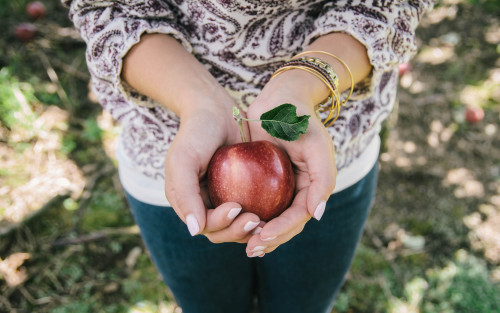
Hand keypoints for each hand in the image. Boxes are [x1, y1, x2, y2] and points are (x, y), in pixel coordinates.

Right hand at [164, 91, 260, 242]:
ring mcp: (223, 199)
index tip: (237, 207)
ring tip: (265, 222)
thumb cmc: (196, 133)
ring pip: (238, 226)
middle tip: (256, 220)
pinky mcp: (242, 192)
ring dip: (251, 229)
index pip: (205, 226)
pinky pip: (252, 209)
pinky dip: (262, 215)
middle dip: (238, 231)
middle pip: (222, 232)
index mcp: (187, 203)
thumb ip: (185, 195)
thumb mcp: (184, 160)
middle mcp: (204, 206)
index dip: (221, 224)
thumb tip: (196, 231)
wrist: (215, 110)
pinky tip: (276, 214)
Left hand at [244, 79, 336, 256]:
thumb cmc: (300, 120)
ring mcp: (280, 187)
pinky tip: (233, 222)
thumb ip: (323, 180)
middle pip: (285, 224)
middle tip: (250, 249)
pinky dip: (247, 216)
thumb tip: (317, 215)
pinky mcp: (263, 180)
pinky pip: (256, 203)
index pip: (299, 217)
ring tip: (243, 244)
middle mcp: (297, 191)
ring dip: (258, 234)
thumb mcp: (316, 146)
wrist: (281, 98)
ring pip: (270, 218)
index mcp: (313, 187)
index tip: (262, 238)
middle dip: (270, 239)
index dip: (282, 230)